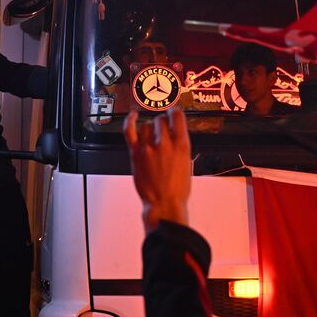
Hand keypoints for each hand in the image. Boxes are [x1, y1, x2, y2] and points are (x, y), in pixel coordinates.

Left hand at [124, 107, 191, 232]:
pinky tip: (133, 115)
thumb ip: (180, 146)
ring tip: (152, 136)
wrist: (164, 203)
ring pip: (147, 125)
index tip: (173, 113)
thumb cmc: (177, 189)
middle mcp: (165, 143)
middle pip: (161, 119)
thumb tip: (174, 134)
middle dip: (162, 122)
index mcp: (182, 145)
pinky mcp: (135, 153)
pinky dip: (130, 120)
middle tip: (163, 130)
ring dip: (150, 128)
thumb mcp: (187, 163)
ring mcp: (148, 147)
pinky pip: (129, 130)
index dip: (174, 112)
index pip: (177, 116)